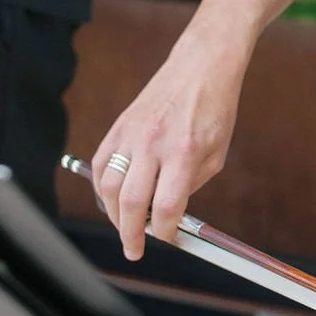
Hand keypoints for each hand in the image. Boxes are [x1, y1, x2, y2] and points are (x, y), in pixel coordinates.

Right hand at [91, 24, 250, 262]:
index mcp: (183, 151)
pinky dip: (102, 188)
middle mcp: (152, 143)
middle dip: (130, 233)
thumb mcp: (215, 153)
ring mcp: (131, 134)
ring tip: (125, 226)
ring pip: (108, 187)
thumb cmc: (213, 109)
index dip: (164, 231)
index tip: (167, 237)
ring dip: (113, 214)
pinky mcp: (118, 126)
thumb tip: (169, 215)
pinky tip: (112, 199)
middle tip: (134, 249)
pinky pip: (100, 165)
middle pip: (131, 202)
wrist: (200, 67)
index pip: (165, 207)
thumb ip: (190, 186)